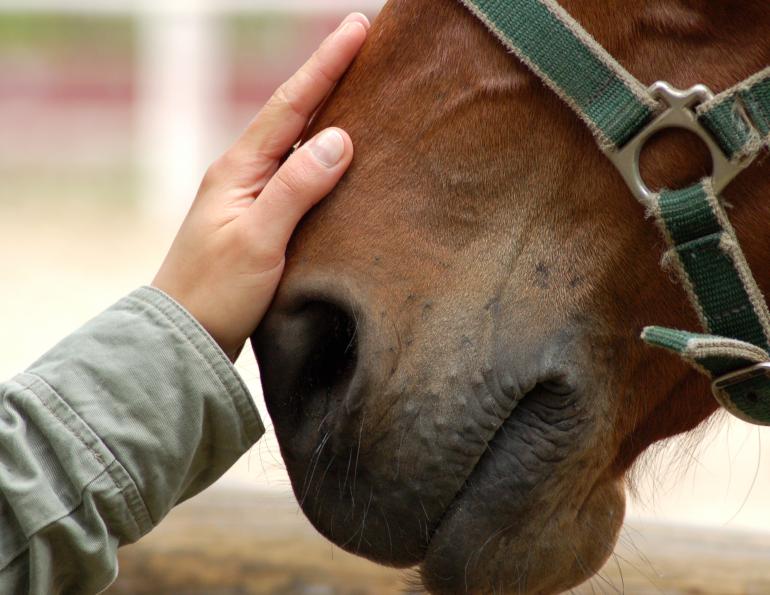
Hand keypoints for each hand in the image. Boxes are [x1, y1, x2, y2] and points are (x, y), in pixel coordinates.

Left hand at [153, 13, 369, 360]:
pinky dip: (323, 157)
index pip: (290, 106)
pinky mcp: (261, 221)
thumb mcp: (258, 239)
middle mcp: (243, 174)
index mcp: (239, 170)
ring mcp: (251, 197)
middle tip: (363, 44)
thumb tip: (340, 138)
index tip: (356, 28)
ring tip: (361, 89)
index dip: (324, 65)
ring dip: (327, 112)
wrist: (184, 337)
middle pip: (293, 115)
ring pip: (297, 144)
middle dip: (328, 77)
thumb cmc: (215, 292)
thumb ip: (297, 188)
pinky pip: (298, 176)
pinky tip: (341, 156)